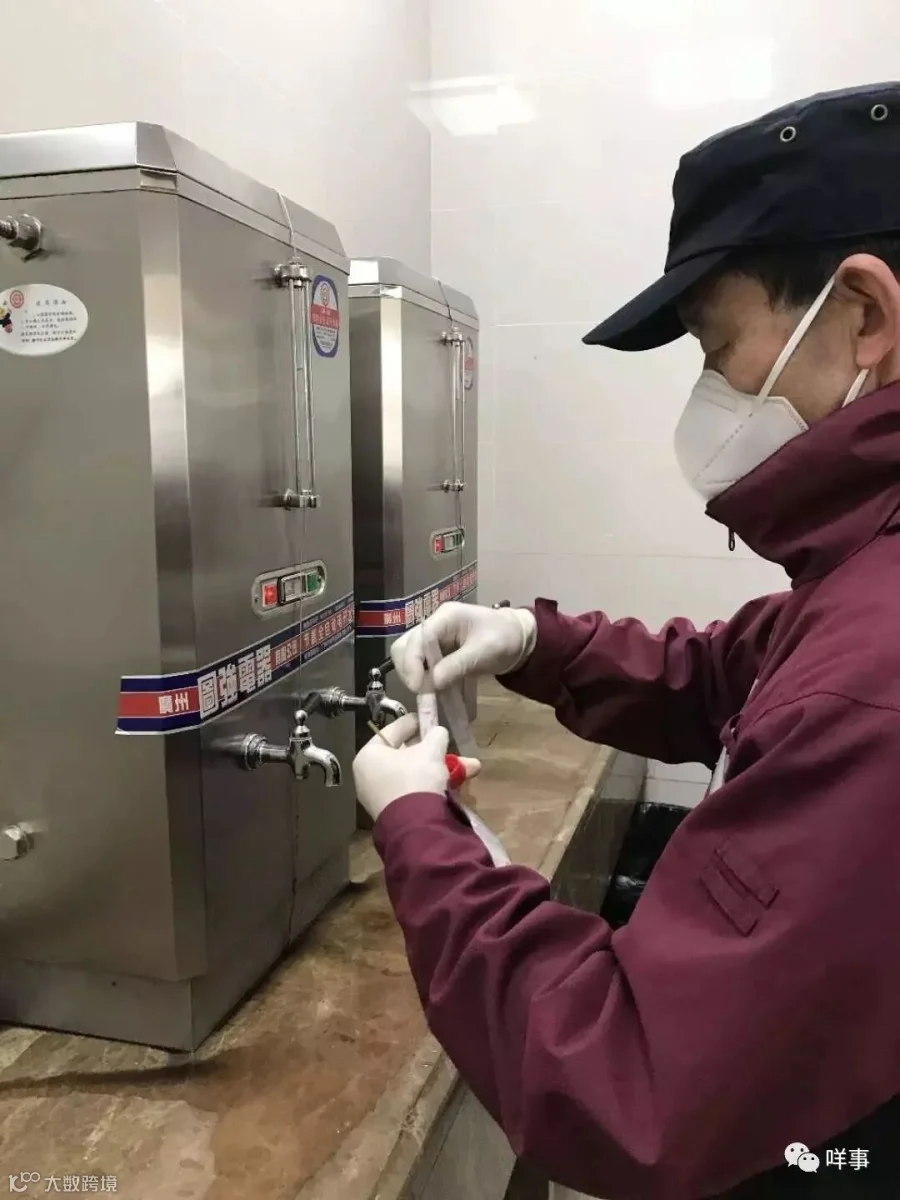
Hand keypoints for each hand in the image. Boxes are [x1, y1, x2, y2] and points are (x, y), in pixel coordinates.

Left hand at [353, 713, 449, 822]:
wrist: (415, 826)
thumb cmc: (415, 778)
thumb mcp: (430, 750)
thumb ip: (436, 735)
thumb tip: (438, 732)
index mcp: (369, 756)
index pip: (391, 731)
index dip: (412, 722)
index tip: (428, 718)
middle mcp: (370, 776)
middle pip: (406, 756)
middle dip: (434, 751)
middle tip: (447, 744)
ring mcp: (382, 797)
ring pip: (416, 775)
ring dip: (443, 769)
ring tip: (470, 767)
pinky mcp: (396, 814)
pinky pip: (416, 792)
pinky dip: (436, 786)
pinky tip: (459, 783)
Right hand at [390, 602, 537, 691]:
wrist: (518, 638)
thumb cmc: (504, 638)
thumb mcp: (484, 651)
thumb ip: (458, 665)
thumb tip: (432, 682)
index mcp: (445, 617)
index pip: (417, 638)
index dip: (412, 662)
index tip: (418, 687)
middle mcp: (434, 625)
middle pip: (405, 645)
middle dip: (408, 669)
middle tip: (420, 691)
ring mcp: (434, 638)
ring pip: (408, 655)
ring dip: (412, 674)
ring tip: (425, 692)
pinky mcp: (436, 651)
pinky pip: (420, 664)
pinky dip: (421, 677)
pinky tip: (430, 690)